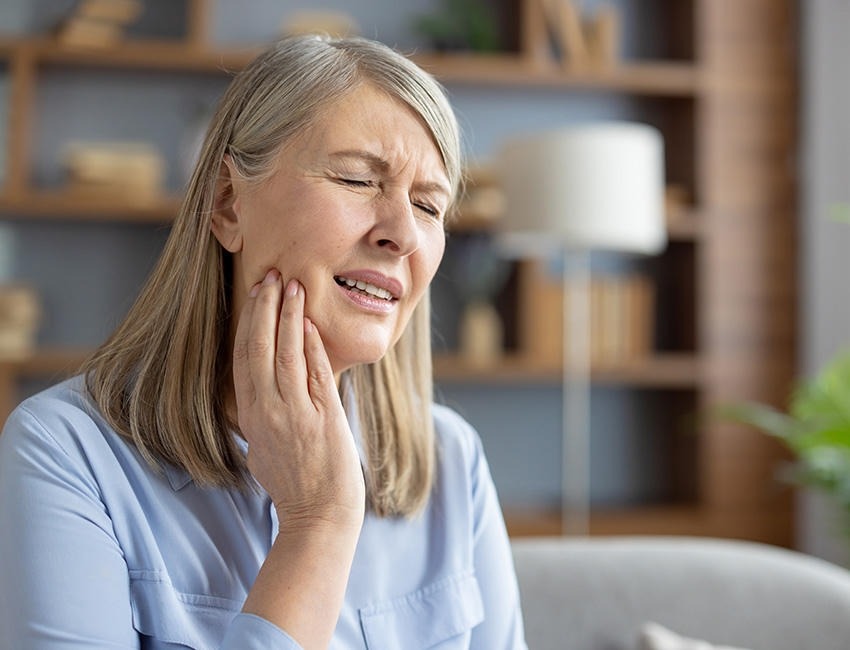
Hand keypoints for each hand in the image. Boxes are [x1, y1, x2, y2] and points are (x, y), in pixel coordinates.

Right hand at [232, 269, 364, 530]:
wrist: (319, 516)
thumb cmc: (295, 485)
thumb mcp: (264, 448)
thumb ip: (262, 417)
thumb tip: (262, 393)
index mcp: (250, 416)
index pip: (243, 358)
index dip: (248, 323)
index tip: (253, 294)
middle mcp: (266, 411)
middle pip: (258, 348)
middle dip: (264, 308)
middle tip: (271, 275)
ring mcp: (293, 414)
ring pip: (285, 354)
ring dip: (288, 316)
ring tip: (292, 285)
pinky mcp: (322, 418)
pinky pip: (314, 373)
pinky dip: (311, 345)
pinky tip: (310, 322)